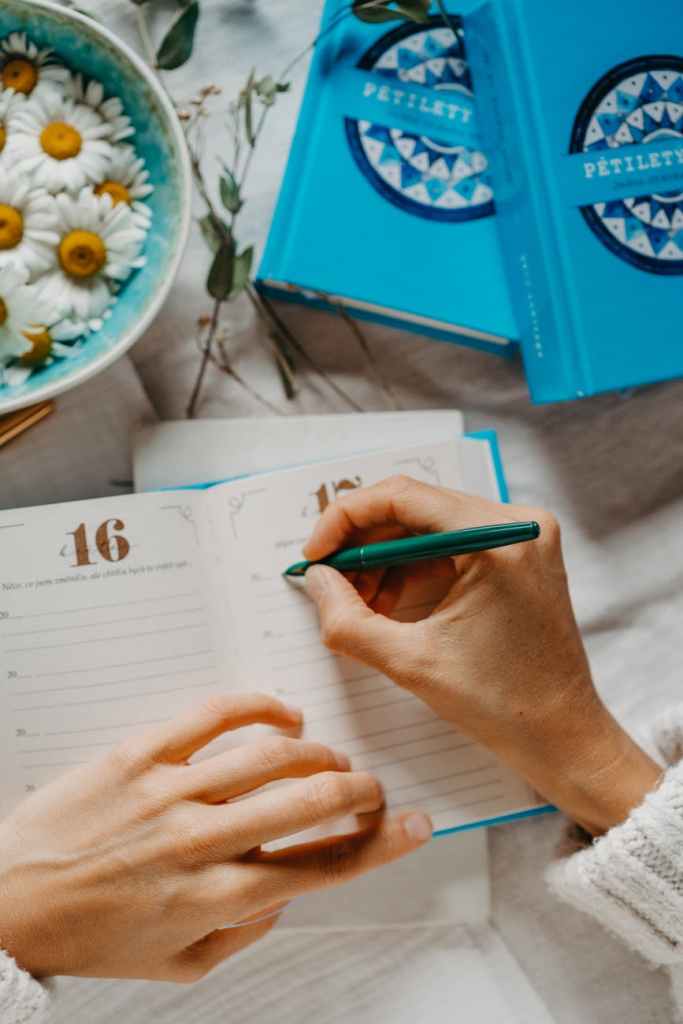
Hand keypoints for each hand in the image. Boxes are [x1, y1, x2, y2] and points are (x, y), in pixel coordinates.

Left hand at [0, 693, 430, 980]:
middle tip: (368, 788)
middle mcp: (203, 842)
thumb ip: (245, 932)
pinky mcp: (140, 753)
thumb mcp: (180, 964)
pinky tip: (283, 714)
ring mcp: (171, 791)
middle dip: (359, 790)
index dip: (381, 845)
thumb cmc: (92, 935)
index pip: (323, 866)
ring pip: (272, 754)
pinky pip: (215, 715)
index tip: (413, 825)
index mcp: (218, 897)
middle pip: (310, 802)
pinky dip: (262, 707)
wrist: (8, 904)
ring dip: (318, 752)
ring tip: (327, 758)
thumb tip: (288, 889)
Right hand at [303, 475, 659, 835]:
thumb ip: (347, 619)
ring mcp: (522, 536)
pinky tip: (386, 605)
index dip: (344, 519)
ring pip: (427, 526)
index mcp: (499, 539)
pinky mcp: (518, 554)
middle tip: (327, 581)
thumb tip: (314, 578)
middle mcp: (517, 523)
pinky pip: (449, 545)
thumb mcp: (409, 664)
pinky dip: (412, 569)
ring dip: (384, 559)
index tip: (314, 554)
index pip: (403, 496)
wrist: (563, 736)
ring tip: (356, 604)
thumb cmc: (502, 707)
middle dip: (362, 544)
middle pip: (414, 507)